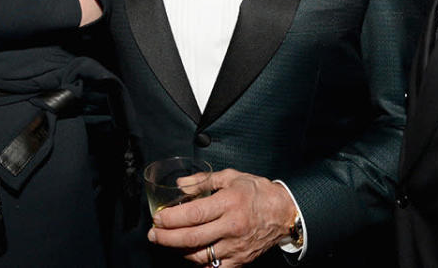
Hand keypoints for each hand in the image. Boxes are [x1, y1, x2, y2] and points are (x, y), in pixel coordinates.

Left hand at [148, 168, 296, 265]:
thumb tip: (180, 184)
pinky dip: (199, 263)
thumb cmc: (257, 192)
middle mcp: (231, 226)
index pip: (193, 214)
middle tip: (153, 235)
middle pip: (191, 238)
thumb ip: (203, 180)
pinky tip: (191, 254)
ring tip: (170, 242)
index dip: (171, 219)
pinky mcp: (240, 260)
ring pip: (200, 255)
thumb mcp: (232, 177)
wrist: (284, 212)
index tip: (158, 218)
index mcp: (228, 203)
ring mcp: (235, 246)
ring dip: (179, 251)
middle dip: (166, 238)